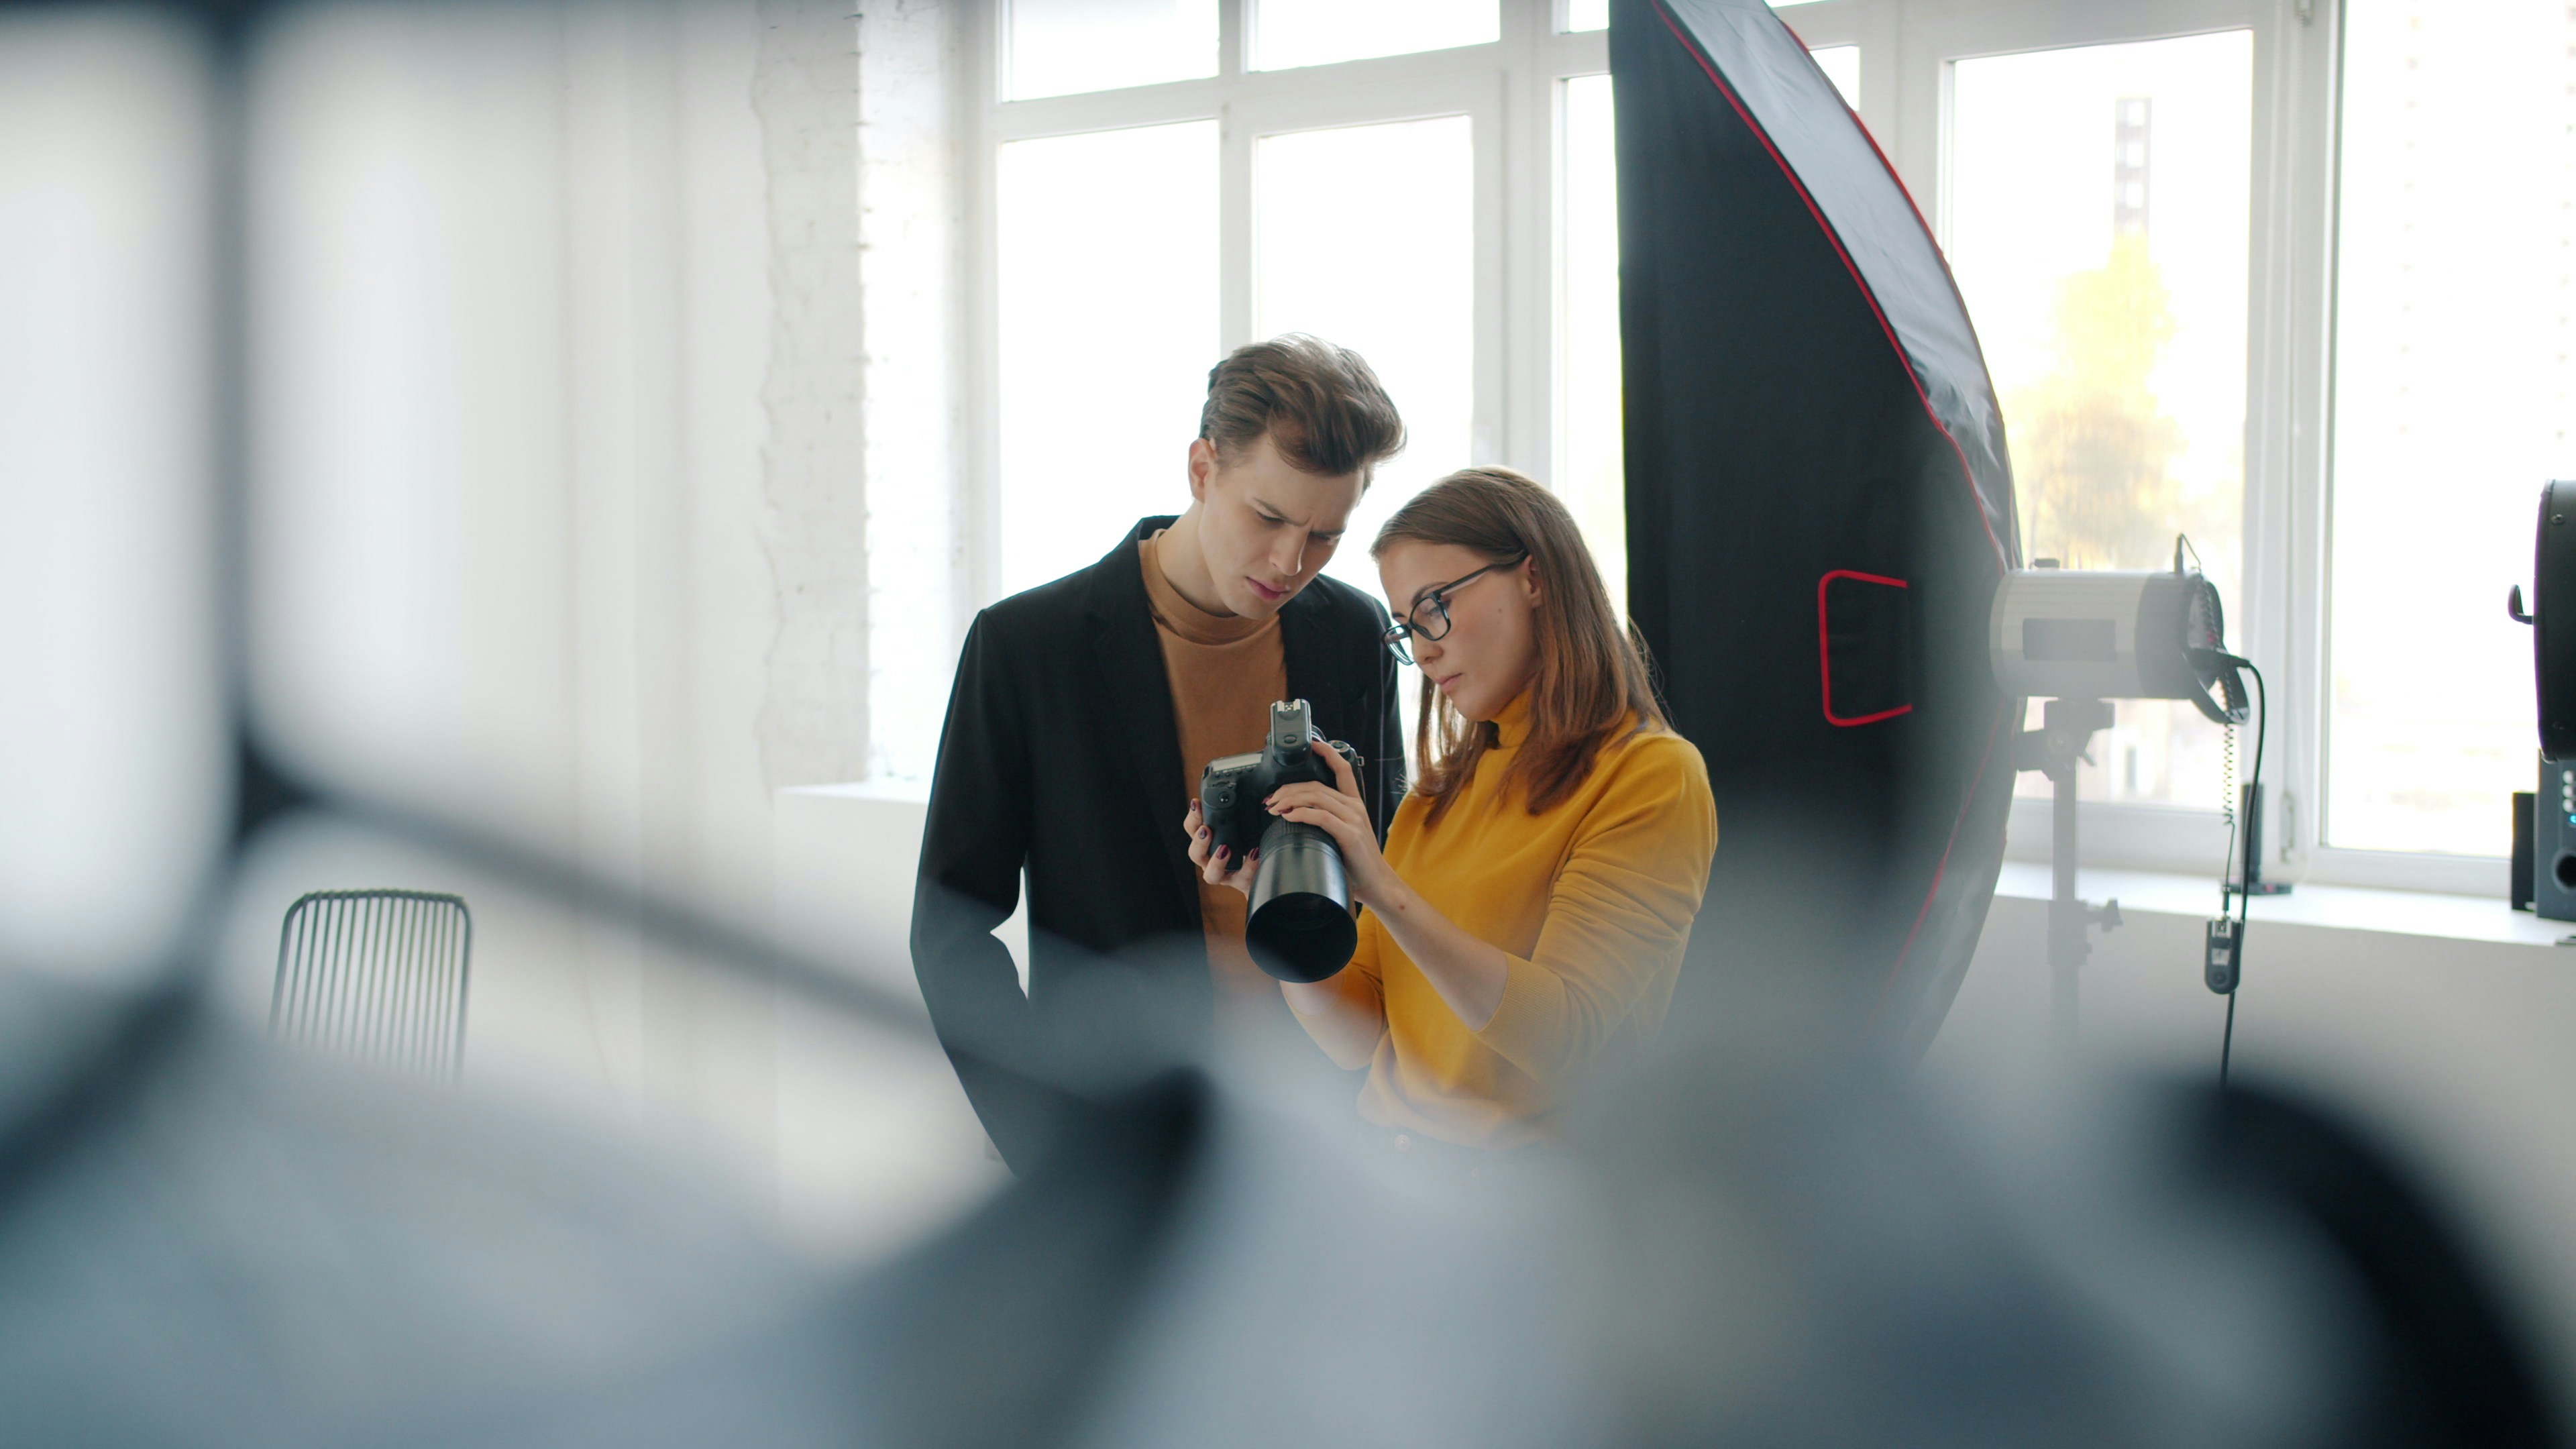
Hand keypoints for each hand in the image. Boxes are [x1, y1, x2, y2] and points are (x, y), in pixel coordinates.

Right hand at [1183, 798, 1257, 897]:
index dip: (1192, 817)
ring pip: (1211, 874)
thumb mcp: (1243, 827)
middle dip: (1198, 841)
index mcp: (1208, 843)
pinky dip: (1248, 865)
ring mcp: (1225, 874)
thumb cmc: (1249, 844)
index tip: (1196, 803)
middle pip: (1195, 854)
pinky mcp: (1241, 883)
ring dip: (1216, 861)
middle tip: (1206, 829)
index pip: (1193, 829)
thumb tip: (1247, 792)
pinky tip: (1255, 852)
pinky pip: (1242, 877)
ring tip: (1225, 848)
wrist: (1264, 870)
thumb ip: (1239, 815)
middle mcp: (1211, 860)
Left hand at [1264, 740, 1399, 907]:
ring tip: (1273, 808)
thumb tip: (1297, 818)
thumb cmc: (1356, 863)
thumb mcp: (1343, 835)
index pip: (1342, 769)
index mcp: (1354, 804)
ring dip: (1290, 799)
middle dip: (1288, 789)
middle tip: (1270, 799)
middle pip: (1317, 785)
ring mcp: (1353, 819)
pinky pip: (1321, 816)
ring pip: (1316, 797)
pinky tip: (1287, 816)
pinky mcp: (1349, 834)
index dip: (1327, 752)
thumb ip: (1327, 822)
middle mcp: (1355, 807)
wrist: (1377, 884)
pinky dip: (1300, 813)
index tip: (1311, 743)